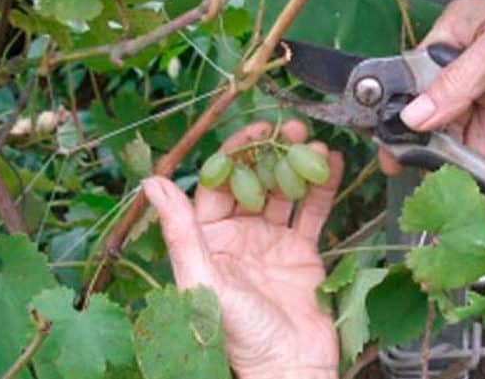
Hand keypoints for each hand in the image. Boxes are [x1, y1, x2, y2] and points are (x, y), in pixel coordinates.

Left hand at [142, 120, 342, 378]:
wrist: (290, 365)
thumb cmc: (240, 335)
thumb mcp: (204, 280)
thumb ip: (179, 232)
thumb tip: (151, 183)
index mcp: (208, 241)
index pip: (217, 185)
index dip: (235, 154)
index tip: (255, 128)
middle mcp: (239, 236)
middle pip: (254, 183)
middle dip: (271, 153)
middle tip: (291, 128)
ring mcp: (272, 242)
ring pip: (284, 192)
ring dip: (298, 165)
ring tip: (316, 141)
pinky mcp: (301, 251)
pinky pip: (312, 212)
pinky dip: (323, 188)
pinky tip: (333, 163)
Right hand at [379, 0, 484, 226]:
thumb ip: (459, 81)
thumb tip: (413, 118)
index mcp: (454, 36)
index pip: (418, 85)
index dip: (407, 124)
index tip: (395, 161)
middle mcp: (468, 63)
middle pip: (448, 120)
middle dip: (453, 161)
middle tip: (455, 198)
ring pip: (478, 138)